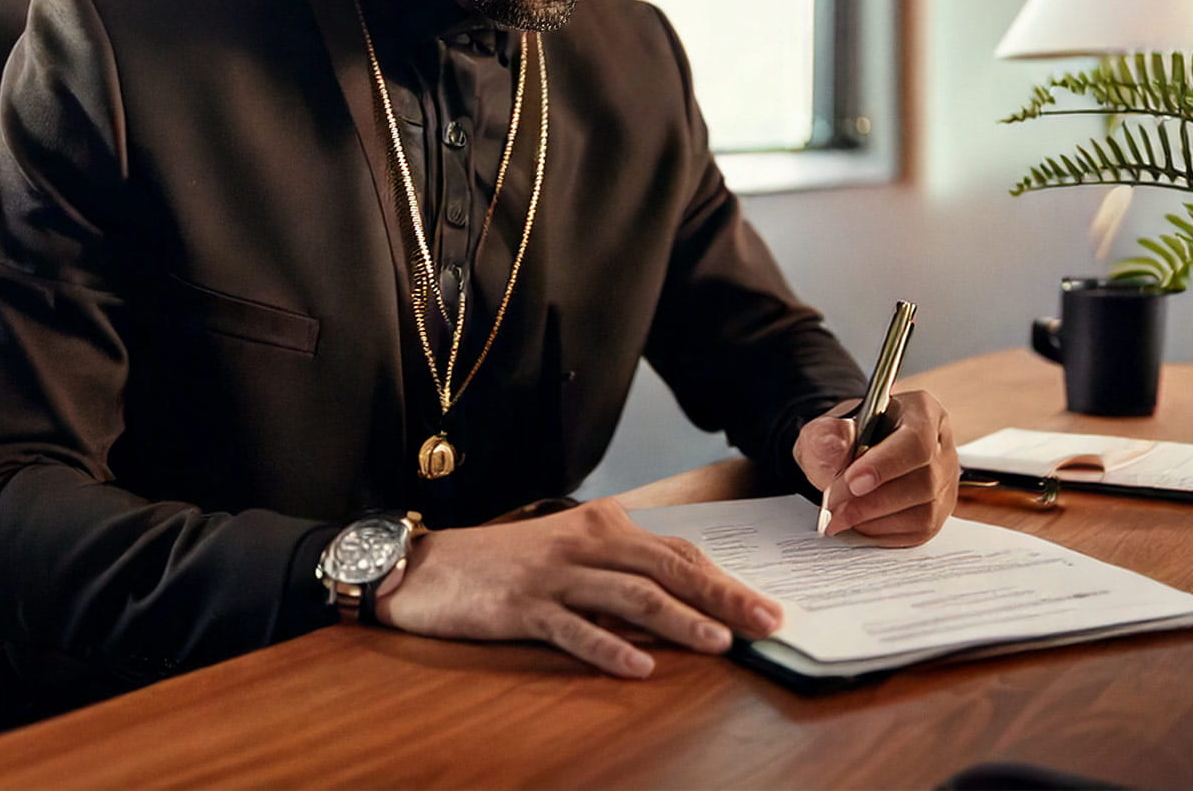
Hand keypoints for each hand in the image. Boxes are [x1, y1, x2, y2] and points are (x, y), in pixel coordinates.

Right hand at [370, 498, 782, 678]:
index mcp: (604, 526)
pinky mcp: (523, 606)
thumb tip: (681, 601)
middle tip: (765, 622)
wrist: (426, 567)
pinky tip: (639, 666)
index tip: (765, 605)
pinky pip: (574, 628)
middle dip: (723, 596)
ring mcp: (555, 574)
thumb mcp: (571, 553)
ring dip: (680, 620)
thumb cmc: (506, 564)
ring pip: (631, 596)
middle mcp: (586, 542)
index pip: (678, 552)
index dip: (725, 579)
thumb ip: (620, 570)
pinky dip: (609, 647)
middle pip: (668, 569)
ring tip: (720, 642)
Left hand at [794, 390, 957, 545]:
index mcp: (920, 411)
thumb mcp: (827, 428)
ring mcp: (944, 481)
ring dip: (876, 520)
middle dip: (871, 500)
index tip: (852, 481)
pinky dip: (885, 532)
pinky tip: (860, 524)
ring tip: (840, 516)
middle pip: (923, 481)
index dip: (886, 464)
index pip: (916, 440)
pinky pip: (920, 530)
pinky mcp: (939, 511)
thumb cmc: (846, 439)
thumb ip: (827, 437)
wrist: (849, 457)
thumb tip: (834, 452)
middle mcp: (941, 445)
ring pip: (925, 511)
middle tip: (833, 506)